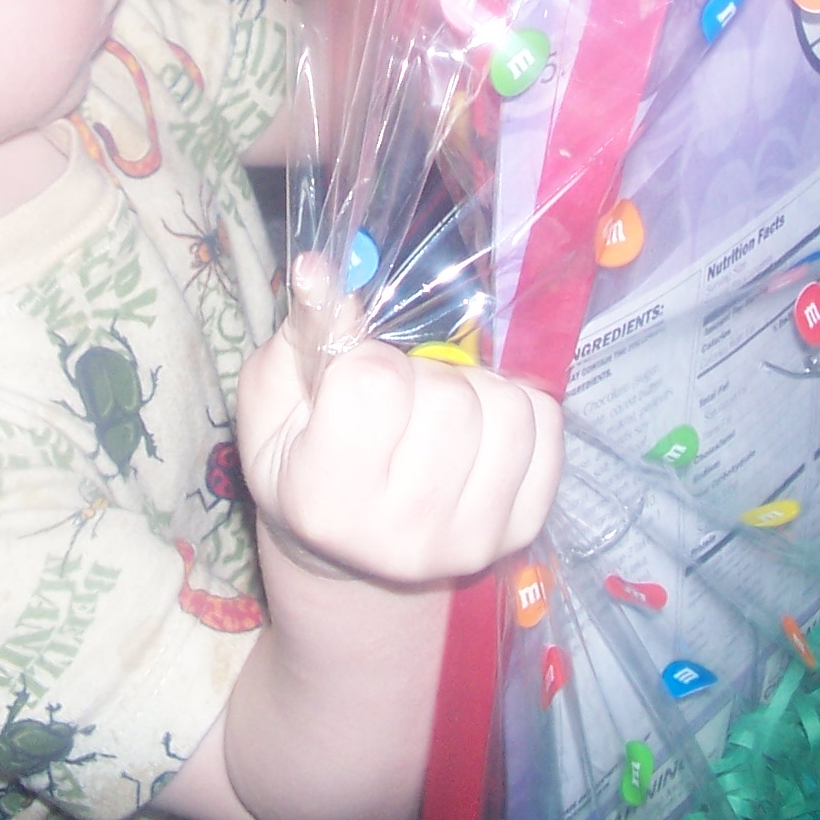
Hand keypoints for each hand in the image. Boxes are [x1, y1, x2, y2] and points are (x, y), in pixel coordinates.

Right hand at [236, 255, 563, 584]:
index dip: (366, 355)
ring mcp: (471, 539)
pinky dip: (517, 407)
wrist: (347, 552)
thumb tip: (320, 268)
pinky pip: (546, 427)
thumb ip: (300, 332)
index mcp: (327, 500)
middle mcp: (405, 534)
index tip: (355, 372)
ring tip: (440, 408)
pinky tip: (479, 426)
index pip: (375, 384)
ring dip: (476, 387)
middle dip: (425, 373)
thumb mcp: (274, 395)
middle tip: (402, 393)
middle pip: (451, 399)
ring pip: (507, 408)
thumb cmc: (299, 458)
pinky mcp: (520, 530)